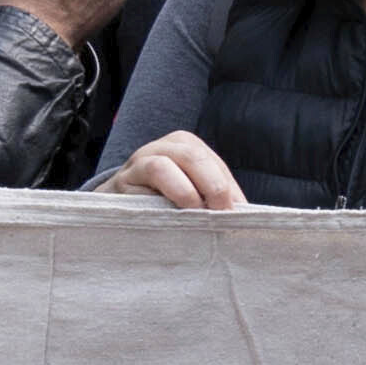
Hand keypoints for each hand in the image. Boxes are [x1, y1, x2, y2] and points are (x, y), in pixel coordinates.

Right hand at [104, 129, 249, 211]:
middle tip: (222, 216)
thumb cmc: (164, 201)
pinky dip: (158, 202)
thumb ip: (215, 200)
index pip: (217, 167)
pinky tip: (169, 219)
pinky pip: (138, 188)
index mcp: (187, 145)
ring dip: (185, 193)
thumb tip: (245, 217)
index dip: (231, 193)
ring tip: (196, 215)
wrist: (120, 206)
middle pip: (193, 157)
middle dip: (213, 187)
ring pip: (162, 166)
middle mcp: (164, 146)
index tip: (238, 219)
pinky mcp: (121, 182)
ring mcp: (139, 161)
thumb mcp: (193, 194)